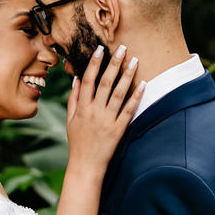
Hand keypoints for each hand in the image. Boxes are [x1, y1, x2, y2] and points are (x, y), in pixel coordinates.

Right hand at [65, 45, 143, 172]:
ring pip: (118, 93)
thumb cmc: (78, 142)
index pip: (88, 80)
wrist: (86, 165)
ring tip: (134, 61)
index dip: (94, 63)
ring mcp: (107, 120)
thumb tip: (76, 79)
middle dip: (114, 64)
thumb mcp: (70, 120)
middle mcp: (94, 112)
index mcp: (81, 108)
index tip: (101, 49)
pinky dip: (136, 97)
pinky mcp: (118, 129)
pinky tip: (143, 84)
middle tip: (122, 48)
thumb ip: (73, 99)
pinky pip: (128, 110)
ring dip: (127, 75)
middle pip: (105, 83)